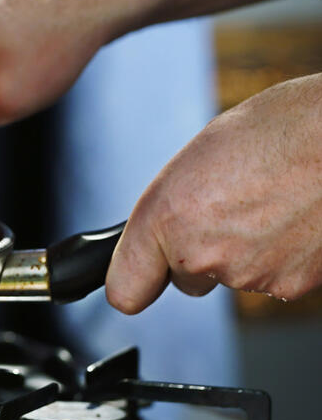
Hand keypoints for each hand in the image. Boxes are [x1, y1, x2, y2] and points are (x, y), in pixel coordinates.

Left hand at [106, 74, 321, 312]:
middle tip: (232, 208)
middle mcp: (199, 253)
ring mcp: (246, 274)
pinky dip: (281, 256)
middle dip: (200, 253)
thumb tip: (165, 234)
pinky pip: (272, 277)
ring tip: (272, 201)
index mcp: (166, 216)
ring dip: (245, 250)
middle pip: (185, 279)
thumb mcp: (201, 157)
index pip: (124, 290)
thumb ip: (174, 207)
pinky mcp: (288, 286)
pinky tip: (295, 217)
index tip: (142, 277)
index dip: (136, 282)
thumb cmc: (282, 128)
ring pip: (232, 276)